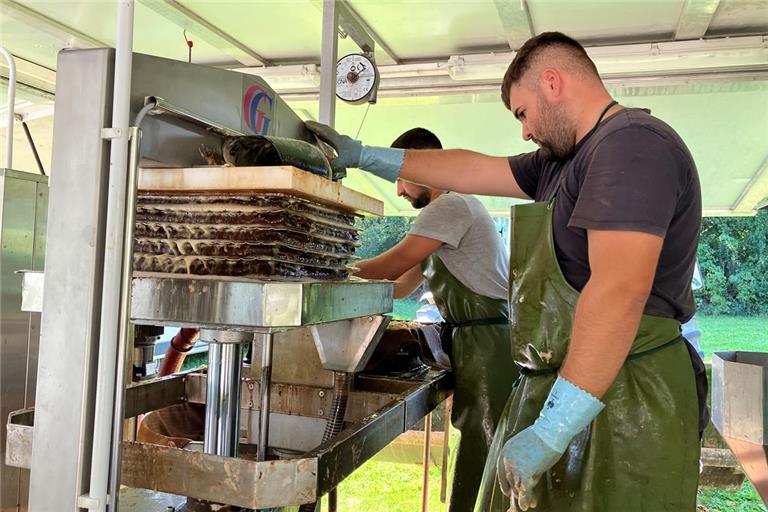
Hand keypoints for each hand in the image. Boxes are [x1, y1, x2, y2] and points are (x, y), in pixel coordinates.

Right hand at [305, 120, 404, 182]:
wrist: (366, 158)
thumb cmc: (355, 159)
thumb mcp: (341, 163)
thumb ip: (331, 163)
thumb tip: (321, 164)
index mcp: (338, 140)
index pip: (324, 131)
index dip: (315, 127)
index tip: (306, 123)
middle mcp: (340, 137)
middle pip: (327, 129)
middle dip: (317, 126)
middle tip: (308, 124)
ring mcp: (343, 139)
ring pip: (330, 132)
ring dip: (321, 131)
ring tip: (313, 130)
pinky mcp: (344, 143)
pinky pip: (333, 137)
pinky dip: (326, 136)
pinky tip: (324, 140)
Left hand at [497, 375, 604, 510]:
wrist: (551, 431)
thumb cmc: (544, 438)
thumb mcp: (527, 448)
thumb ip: (523, 460)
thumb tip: (528, 475)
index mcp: (506, 450)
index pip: (502, 471)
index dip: (505, 483)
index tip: (508, 491)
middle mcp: (508, 458)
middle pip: (511, 480)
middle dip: (517, 492)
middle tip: (521, 501)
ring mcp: (515, 465)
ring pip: (518, 486)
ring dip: (523, 497)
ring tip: (527, 506)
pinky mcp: (525, 471)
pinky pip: (525, 489)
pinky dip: (527, 498)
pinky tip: (529, 504)